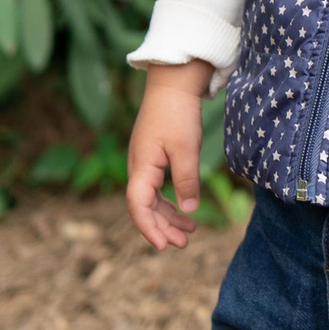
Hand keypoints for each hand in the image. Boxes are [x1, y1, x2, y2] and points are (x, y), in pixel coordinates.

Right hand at [124, 62, 212, 249]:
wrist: (173, 83)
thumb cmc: (178, 114)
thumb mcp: (186, 148)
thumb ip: (186, 180)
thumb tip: (188, 210)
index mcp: (141, 167)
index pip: (138, 205)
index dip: (149, 228)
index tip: (163, 246)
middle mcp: (138, 167)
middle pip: (145, 207)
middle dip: (162, 227)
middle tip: (184, 244)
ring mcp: (145, 162)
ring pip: (152, 199)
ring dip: (168, 216)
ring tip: (190, 232)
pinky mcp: (154, 157)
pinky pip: (158, 187)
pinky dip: (170, 201)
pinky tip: (184, 209)